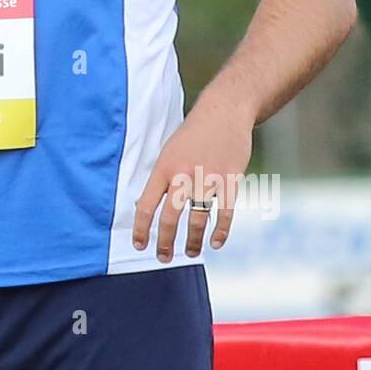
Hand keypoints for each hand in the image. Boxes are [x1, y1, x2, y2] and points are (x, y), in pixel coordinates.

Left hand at [132, 101, 253, 261]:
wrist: (224, 112)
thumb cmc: (193, 134)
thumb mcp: (168, 152)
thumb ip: (161, 179)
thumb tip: (147, 207)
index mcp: (163, 168)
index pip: (146, 205)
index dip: (141, 229)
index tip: (139, 245)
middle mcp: (183, 175)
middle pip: (169, 217)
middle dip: (164, 243)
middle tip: (163, 257)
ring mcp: (208, 178)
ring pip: (197, 219)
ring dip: (192, 241)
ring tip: (190, 253)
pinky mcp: (230, 180)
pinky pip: (225, 213)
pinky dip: (220, 232)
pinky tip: (215, 243)